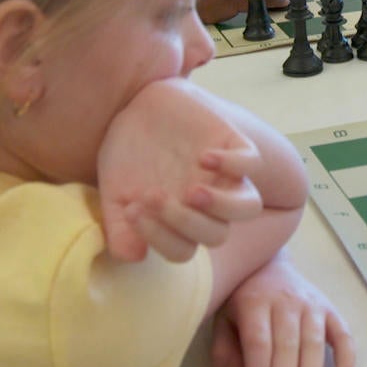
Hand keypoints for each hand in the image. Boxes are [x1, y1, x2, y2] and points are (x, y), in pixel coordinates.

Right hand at [97, 81, 264, 262]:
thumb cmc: (126, 158)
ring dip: (223, 205)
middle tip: (153, 195)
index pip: (181, 250)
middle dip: (184, 221)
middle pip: (216, 235)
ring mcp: (224, 176)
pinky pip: (252, 162)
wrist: (136, 110)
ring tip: (193, 192)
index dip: (158, 237)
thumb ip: (119, 228)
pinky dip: (235, 164)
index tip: (131, 210)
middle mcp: (208, 206)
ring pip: (248, 207)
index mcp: (180, 223)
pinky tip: (204, 157)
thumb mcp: (114, 193)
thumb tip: (133, 256)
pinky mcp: (233, 145)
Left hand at [208, 255, 356, 366]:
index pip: (258, 343)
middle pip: (286, 346)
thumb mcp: (222, 318)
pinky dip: (347, 359)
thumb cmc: (241, 299)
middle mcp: (286, 300)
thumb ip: (224, 350)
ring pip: (313, 343)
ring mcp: (311, 303)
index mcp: (254, 301)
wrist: (268, 263)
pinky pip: (343, 334)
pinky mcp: (330, 309)